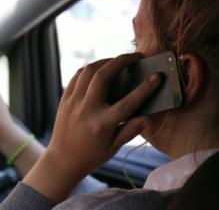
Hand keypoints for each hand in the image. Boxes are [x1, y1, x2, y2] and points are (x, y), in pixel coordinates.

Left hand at [23, 53, 160, 201]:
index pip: (128, 102)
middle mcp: (87, 109)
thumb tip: (147, 117)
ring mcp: (73, 102)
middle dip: (121, 60)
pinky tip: (99, 69)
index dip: (145, 88)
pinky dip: (89, 69)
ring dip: (104, 61)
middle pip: (104, 75)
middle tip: (134, 56)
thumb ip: (130, 131)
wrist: (62, 160)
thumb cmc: (90, 156)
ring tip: (117, 61)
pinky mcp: (65, 99)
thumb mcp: (113, 148)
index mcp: (102, 124)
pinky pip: (77, 76)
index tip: (157, 76)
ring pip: (88, 71)